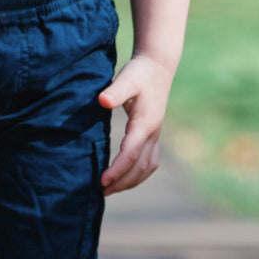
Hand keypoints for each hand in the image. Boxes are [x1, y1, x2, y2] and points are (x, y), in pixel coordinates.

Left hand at [97, 53, 172, 194]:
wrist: (158, 66)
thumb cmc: (139, 72)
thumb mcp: (126, 78)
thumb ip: (115, 91)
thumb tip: (102, 101)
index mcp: (145, 124)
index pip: (131, 154)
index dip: (117, 170)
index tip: (101, 182)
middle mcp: (153, 133)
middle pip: (139, 167)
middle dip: (121, 182)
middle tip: (100, 192)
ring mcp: (156, 135)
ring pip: (147, 167)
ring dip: (130, 181)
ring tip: (110, 190)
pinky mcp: (154, 134)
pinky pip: (149, 161)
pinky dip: (138, 174)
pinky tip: (125, 178)